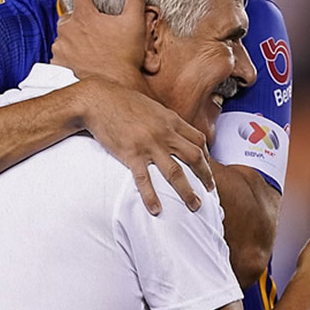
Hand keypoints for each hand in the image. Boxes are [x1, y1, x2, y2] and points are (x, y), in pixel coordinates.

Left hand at [54, 0, 146, 91]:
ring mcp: (61, 46)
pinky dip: (69, 53)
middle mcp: (68, 28)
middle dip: (78, 18)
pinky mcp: (57, 62)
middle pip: (70, 15)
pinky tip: (82, 59)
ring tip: (89, 47)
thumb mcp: (135, 22)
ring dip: (73, 37)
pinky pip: (60, 53)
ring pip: (64, 35)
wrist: (112, 87)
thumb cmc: (125, 56)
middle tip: (93, 28)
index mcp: (85, 15)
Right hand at [76, 76, 214, 215]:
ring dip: (188, 192)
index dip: (207, 156)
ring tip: (195, 206)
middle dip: (206, 176)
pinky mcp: (131, 154)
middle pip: (194, 157)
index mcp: (171, 120)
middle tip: (210, 190)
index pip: (198, 140)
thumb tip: (175, 130)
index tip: (207, 167)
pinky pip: (144, 180)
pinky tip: (156, 209)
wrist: (98, 100)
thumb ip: (166, 120)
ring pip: (176, 173)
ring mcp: (149, 145)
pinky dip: (151, 197)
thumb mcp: (152, 106)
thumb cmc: (123, 101)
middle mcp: (165, 133)